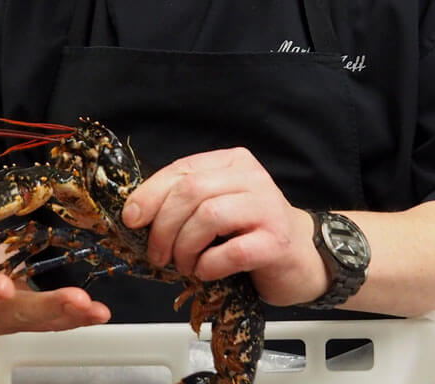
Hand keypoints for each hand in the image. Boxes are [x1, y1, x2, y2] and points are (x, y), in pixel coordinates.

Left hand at [121, 147, 328, 306]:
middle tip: (158, 254)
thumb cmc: (252, 233)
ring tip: (184, 265)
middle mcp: (252, 178)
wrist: (304, 258)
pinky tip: (207, 271)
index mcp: (232, 162)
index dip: (150, 195)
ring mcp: (267, 208)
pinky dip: (208, 265)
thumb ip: (184, 203)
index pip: (182, 170)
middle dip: (163, 227)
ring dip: (185, 247)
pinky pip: (231, 251)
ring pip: (208, 216)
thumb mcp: (217, 207)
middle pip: (191, 192)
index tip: (131, 219)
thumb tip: (135, 214)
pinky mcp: (276, 242)